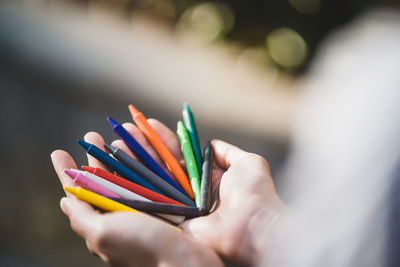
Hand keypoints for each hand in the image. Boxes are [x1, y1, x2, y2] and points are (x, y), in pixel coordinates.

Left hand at [51, 129, 222, 266]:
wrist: (189, 260)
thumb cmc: (142, 248)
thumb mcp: (103, 233)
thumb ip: (82, 216)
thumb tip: (65, 201)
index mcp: (105, 223)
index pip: (80, 194)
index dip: (67, 172)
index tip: (58, 152)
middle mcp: (123, 214)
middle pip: (106, 178)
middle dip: (96, 156)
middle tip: (92, 136)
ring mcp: (146, 205)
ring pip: (130, 172)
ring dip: (123, 151)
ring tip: (119, 134)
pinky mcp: (168, 199)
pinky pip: (155, 172)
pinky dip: (149, 156)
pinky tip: (145, 144)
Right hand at [97, 119, 290, 265]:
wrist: (255, 227)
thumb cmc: (255, 194)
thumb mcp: (247, 163)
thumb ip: (228, 152)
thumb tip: (212, 144)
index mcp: (202, 178)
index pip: (176, 154)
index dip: (160, 139)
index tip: (145, 123)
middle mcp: (187, 192)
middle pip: (159, 166)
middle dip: (141, 147)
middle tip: (122, 129)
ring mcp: (178, 207)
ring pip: (149, 181)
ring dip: (131, 162)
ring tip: (114, 143)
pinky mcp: (170, 221)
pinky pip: (146, 203)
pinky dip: (129, 187)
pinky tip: (115, 169)